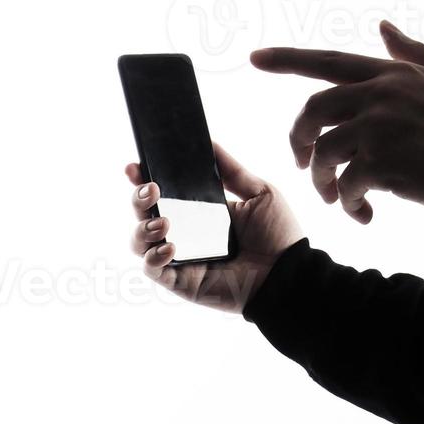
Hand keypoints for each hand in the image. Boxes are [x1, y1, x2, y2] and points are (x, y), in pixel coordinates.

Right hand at [125, 144, 302, 312]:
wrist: (288, 272)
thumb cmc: (278, 235)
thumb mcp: (258, 193)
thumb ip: (232, 170)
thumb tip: (210, 142)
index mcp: (199, 212)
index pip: (163, 194)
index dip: (142, 180)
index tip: (134, 166)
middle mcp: (184, 234)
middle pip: (143, 215)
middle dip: (138, 200)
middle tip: (151, 190)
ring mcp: (180, 258)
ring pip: (139, 242)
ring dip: (142, 228)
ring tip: (164, 223)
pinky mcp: (180, 281)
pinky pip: (151, 269)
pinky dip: (153, 257)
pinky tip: (170, 248)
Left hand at [250, 20, 423, 222]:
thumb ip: (413, 52)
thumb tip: (384, 25)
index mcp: (393, 74)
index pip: (328, 61)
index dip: (287, 58)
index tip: (254, 57)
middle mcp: (379, 96)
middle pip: (312, 110)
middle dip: (298, 137)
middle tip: (302, 161)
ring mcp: (378, 129)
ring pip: (323, 153)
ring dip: (322, 180)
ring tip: (336, 197)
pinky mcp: (381, 164)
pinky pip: (345, 186)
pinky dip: (348, 203)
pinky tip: (363, 213)